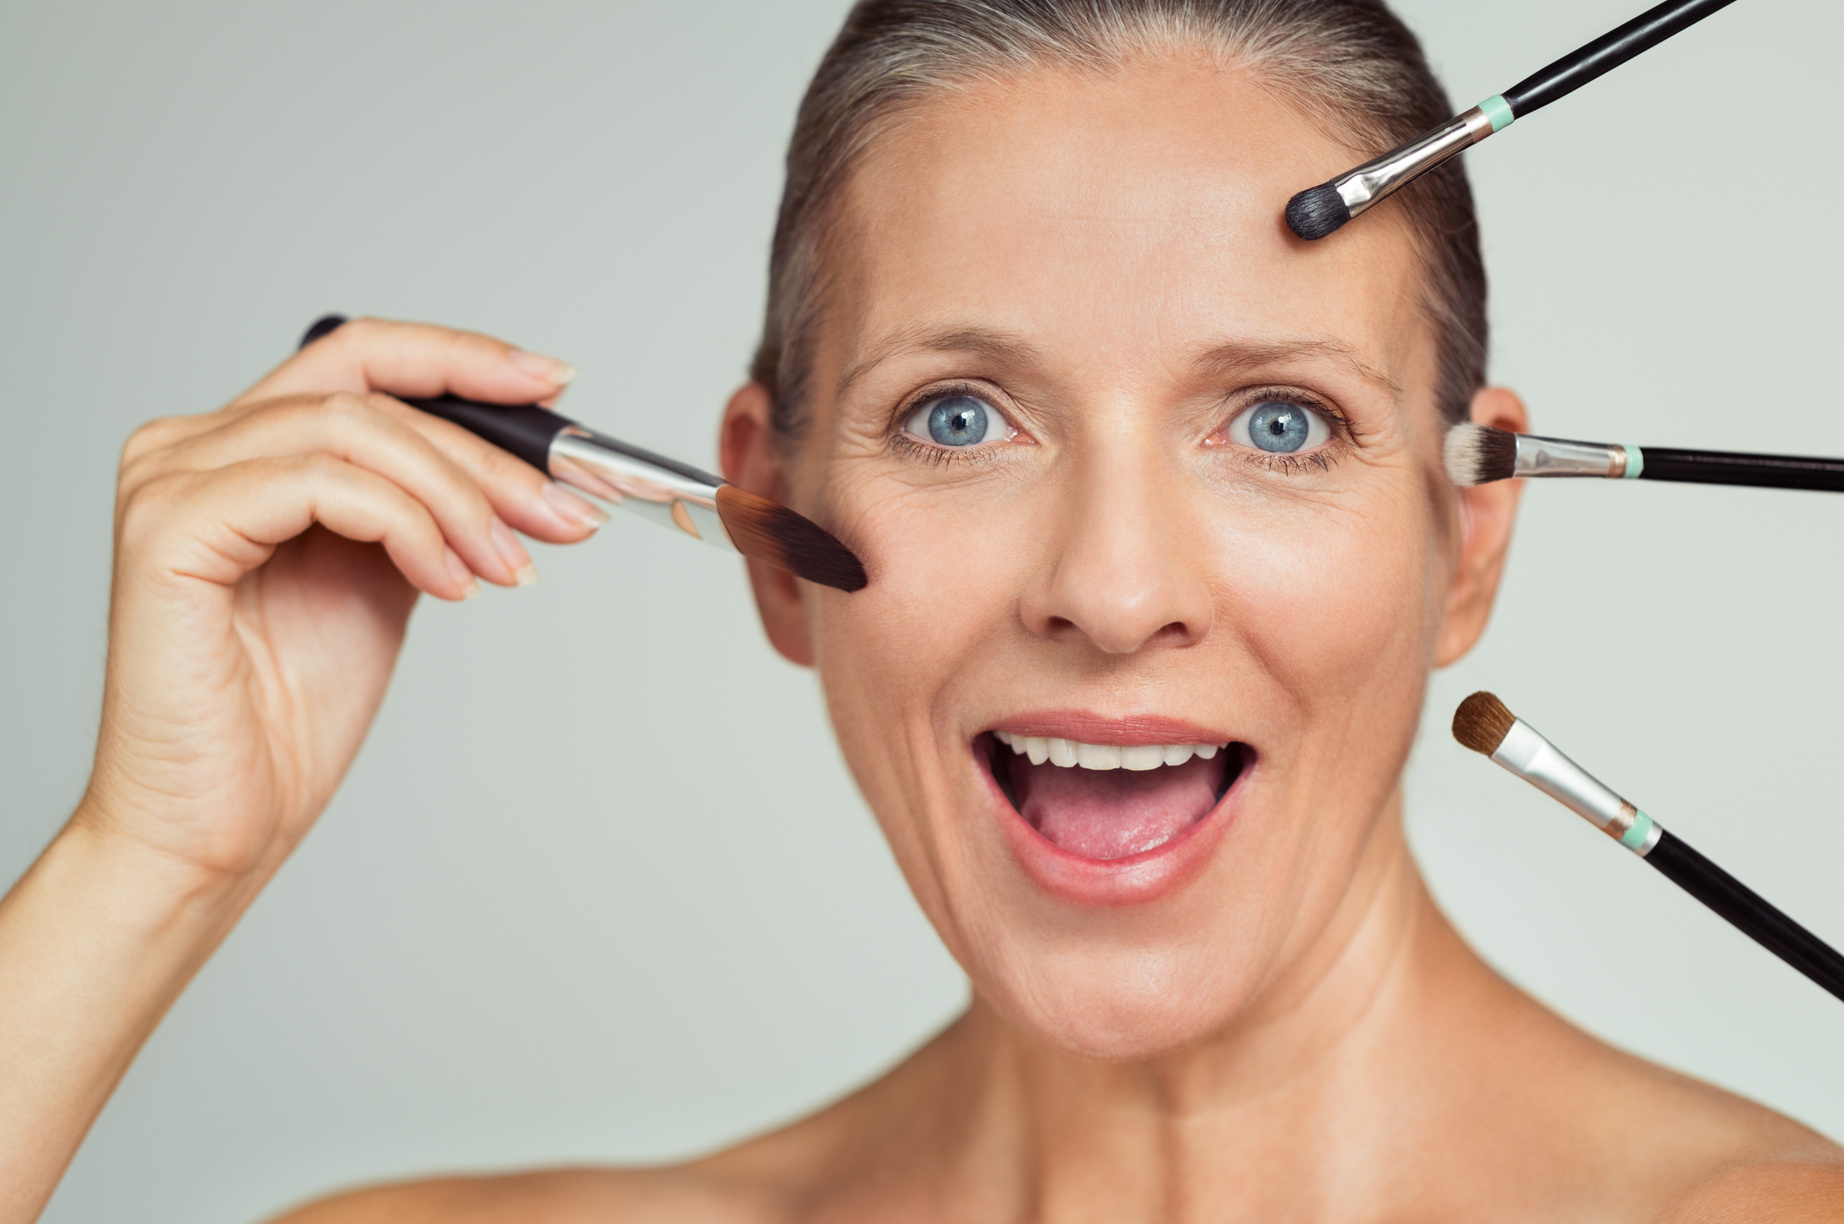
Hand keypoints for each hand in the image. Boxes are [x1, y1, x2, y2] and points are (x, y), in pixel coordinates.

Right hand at [75, 317, 607, 883]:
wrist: (217, 825)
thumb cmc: (284, 720)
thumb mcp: (382, 584)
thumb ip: (421, 511)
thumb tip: (522, 471)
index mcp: (239, 451)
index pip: (359, 357)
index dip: (461, 357)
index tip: (554, 386)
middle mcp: (192, 448)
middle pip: (369, 390)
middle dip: (488, 452)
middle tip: (565, 511)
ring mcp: (172, 481)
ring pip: (356, 430)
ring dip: (459, 497)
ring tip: (508, 567)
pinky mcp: (169, 529)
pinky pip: (320, 483)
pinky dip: (406, 525)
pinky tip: (448, 585)